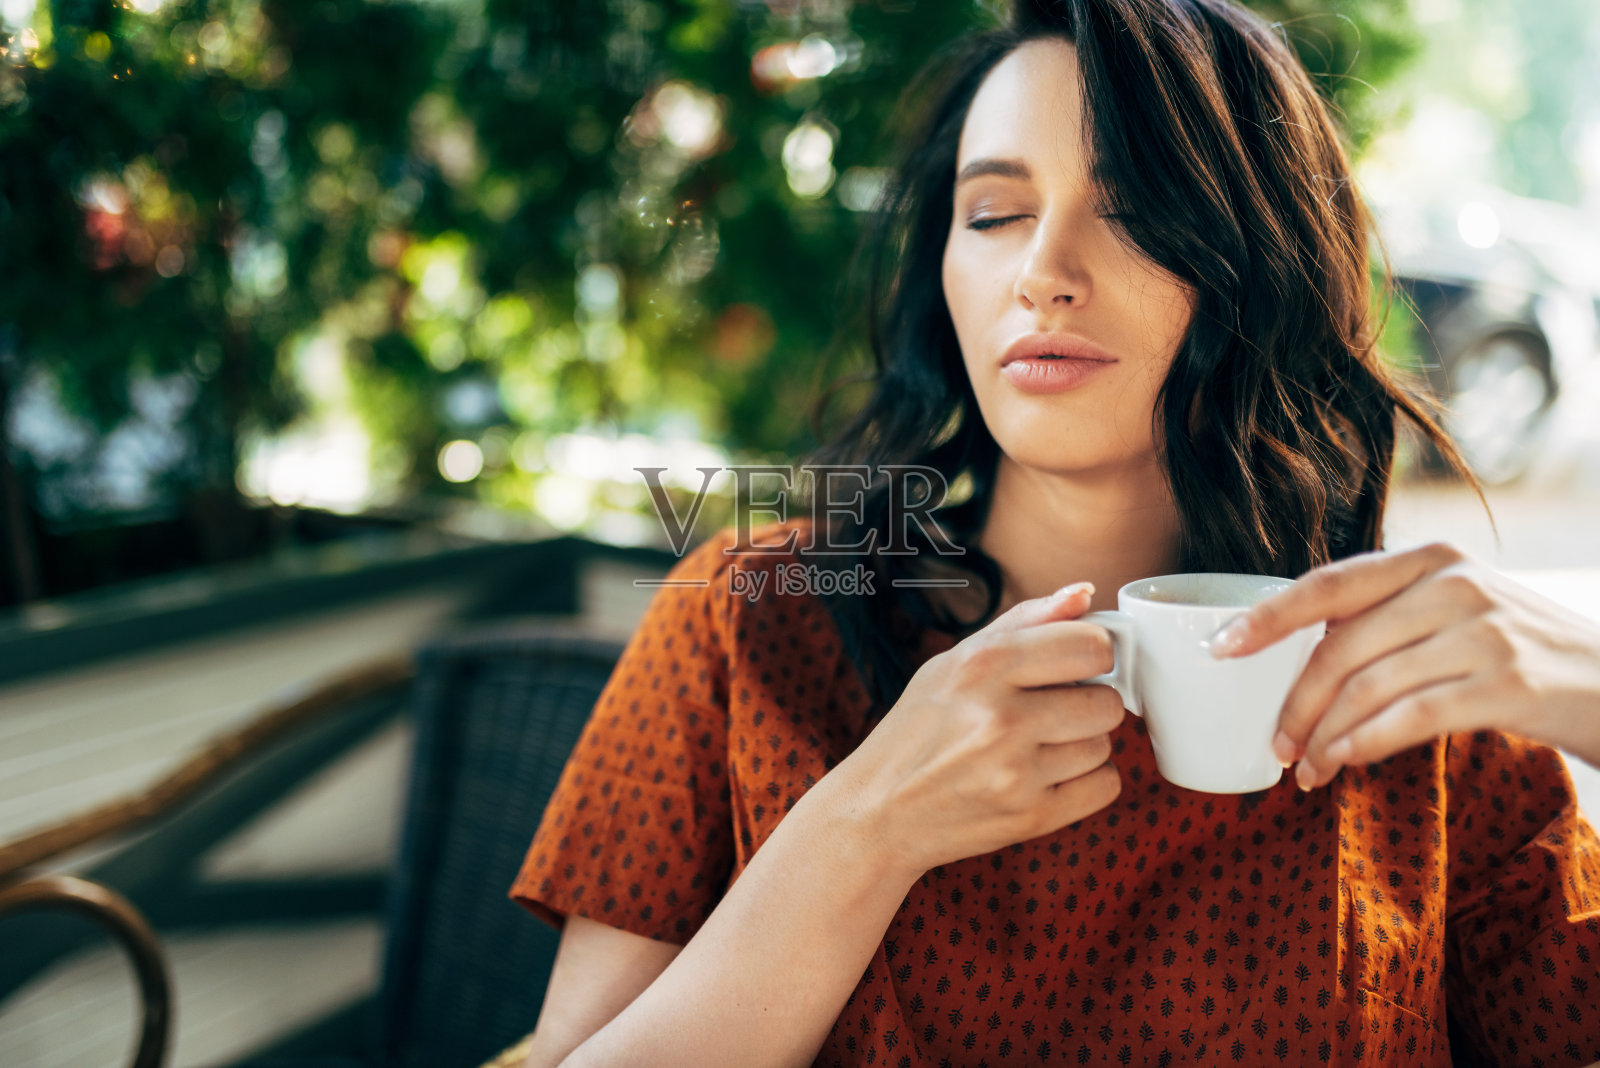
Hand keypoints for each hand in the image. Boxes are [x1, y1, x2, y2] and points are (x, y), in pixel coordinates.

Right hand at [832, 582, 1124, 877]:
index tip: (1079, 664)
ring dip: (1081, 745)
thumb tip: (1085, 593)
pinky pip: (1104, 787)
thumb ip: (1024, 622)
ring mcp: (1016, 772)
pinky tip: (1045, 776)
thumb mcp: (953, 662)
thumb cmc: (916, 732)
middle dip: (1087, 703)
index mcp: (982, 665)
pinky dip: (1085, 783)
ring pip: (1105, 745)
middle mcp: (1000, 717)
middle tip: (1050, 711)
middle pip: (1106, 701)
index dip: (1094, 654)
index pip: (1091, 645)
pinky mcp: (1030, 817)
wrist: (879, 812)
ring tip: (1037, 747)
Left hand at [1209, 542, 1599, 789]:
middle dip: (1295, 703)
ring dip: (1324, 736)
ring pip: (1368, 686)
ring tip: (1306, 770)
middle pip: (1339, 646)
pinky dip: (1364, 744)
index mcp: (1428, 559)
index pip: (1327, 584)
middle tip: (1276, 747)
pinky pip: (1410, 718)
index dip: (1266, 617)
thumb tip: (1293, 652)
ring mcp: (1484, 632)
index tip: (1219, 650)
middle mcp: (1454, 584)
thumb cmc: (1517, 653)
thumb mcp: (1455, 611)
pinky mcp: (1507, 684)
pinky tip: (1343, 764)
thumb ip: (1386, 617)